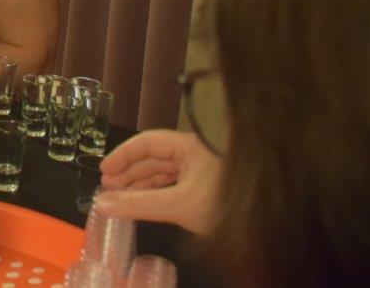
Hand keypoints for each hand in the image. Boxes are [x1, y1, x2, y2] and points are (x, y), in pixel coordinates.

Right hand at [95, 130, 222, 234]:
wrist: (268, 228)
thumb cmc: (224, 205)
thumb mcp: (178, 206)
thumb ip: (138, 205)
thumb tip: (101, 204)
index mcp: (190, 145)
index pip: (147, 142)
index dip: (123, 156)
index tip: (104, 172)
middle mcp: (196, 152)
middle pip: (155, 156)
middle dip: (130, 172)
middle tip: (108, 188)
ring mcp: (204, 169)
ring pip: (166, 171)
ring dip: (142, 184)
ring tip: (121, 197)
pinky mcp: (210, 185)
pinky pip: (177, 183)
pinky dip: (159, 192)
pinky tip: (146, 202)